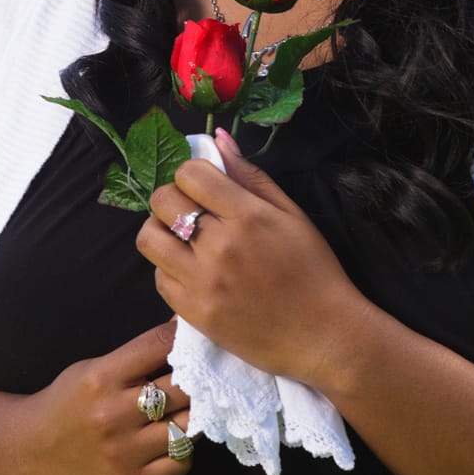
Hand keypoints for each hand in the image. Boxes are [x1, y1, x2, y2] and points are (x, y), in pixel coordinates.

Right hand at [21, 320, 191, 474]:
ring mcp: (122, 451)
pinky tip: (174, 440)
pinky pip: (180, 463)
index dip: (184, 338)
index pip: (159, 346)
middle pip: (181, 388)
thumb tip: (180, 329)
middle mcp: (112, 414)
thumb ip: (135, 354)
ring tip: (190, 410)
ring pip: (187, 427)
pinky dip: (185, 450)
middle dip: (197, 379)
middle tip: (203, 378)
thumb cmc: (68, 403)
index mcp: (101, 378)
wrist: (32, 451)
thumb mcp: (92, 369)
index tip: (195, 340)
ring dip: (195, 415)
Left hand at [140, 128, 359, 384]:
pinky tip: (191, 272)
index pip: (189, 174)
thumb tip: (217, 138)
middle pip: (162, 201)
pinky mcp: (194, 313)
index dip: (192, 175)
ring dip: (161, 233)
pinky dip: (169, 271)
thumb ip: (251, 176)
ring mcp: (203, 282)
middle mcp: (220, 246)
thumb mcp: (292, 215)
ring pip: (149, 239)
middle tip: (191, 212)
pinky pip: (158, 279)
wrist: (324, 336)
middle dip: (172, 199)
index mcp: (248, 216)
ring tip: (182, 240)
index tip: (203, 188)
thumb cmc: (314, 271)